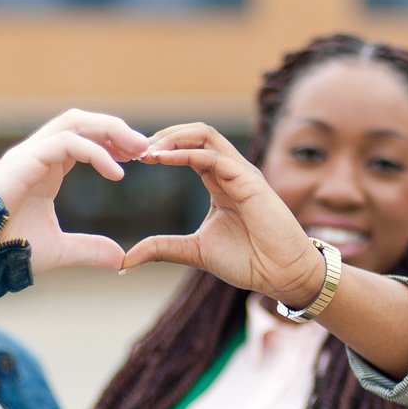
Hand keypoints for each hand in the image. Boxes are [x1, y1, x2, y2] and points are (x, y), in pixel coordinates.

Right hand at [0, 109, 148, 273]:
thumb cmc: (5, 249)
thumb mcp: (59, 251)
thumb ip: (89, 250)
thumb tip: (120, 258)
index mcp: (46, 166)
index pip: (83, 138)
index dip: (111, 142)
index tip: (138, 158)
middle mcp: (38, 154)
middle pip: (82, 121)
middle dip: (115, 129)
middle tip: (145, 147)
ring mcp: (29, 154)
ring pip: (74, 122)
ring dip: (110, 130)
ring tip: (137, 150)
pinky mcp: (24, 160)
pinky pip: (66, 142)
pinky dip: (95, 152)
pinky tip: (117, 173)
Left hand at [121, 122, 324, 305]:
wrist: (281, 274)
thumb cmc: (248, 261)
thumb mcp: (194, 252)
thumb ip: (162, 248)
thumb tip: (126, 259)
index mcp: (219, 182)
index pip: (189, 148)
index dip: (160, 148)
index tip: (132, 160)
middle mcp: (230, 171)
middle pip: (195, 134)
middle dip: (162, 136)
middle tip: (132, 151)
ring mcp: (241, 173)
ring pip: (204, 135)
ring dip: (172, 138)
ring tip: (146, 152)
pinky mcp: (249, 181)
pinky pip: (213, 156)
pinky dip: (184, 153)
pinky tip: (160, 160)